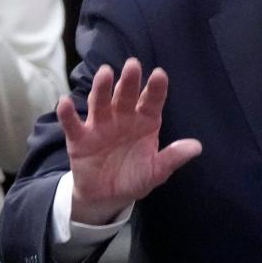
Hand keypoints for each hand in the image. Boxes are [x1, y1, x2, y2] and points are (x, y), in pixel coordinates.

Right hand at [61, 58, 201, 224]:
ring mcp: (100, 125)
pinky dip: (67, 113)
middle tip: (132, 64)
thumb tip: (196, 147)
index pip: (152, 101)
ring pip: (100, 102)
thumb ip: (172, 157)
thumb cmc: (135, 177)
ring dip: (102, 88)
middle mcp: (122, 117)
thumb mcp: (156, 171)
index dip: (156, 88)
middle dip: (129, 81)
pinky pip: (73, 124)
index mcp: (145, 121)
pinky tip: (65, 102)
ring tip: (105, 73)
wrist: (107, 197)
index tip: (159, 75)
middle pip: (125, 95)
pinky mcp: (80, 138)